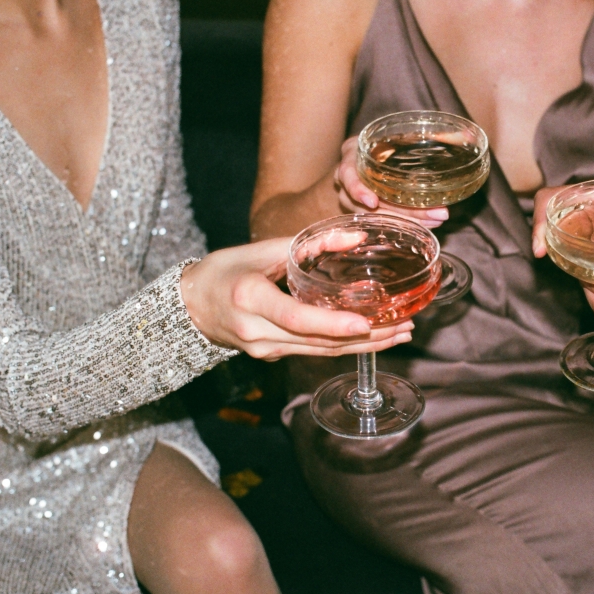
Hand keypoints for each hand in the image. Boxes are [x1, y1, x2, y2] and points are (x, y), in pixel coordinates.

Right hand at [180, 238, 412, 360]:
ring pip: (320, 352)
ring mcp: (264, 349)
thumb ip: (309, 244)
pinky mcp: (271, 356)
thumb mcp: (261, 249)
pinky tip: (372, 338)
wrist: (190, 306)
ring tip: (399, 334)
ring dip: (363, 347)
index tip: (364, 324)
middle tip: (404, 327)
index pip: (295, 318)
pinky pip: (313, 352)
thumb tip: (357, 237)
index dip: (331, 324)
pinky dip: (344, 346)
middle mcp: (257, 331)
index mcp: (249, 298)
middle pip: (317, 342)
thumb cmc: (224, 270)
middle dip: (366, 338)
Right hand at [334, 136, 448, 227]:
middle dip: (402, 211)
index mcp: (352, 155)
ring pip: (376, 217)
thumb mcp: (400, 134)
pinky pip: (383, 222)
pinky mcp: (366, 211)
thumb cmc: (386, 142)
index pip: (346, 174)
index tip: (373, 202)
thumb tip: (469, 133)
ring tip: (436, 220)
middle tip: (435, 214)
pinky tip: (426, 225)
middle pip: (367, 203)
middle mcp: (349, 179)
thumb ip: (431, 136)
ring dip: (407, 220)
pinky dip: (405, 223)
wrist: (373, 154)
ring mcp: (354, 199)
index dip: (357, 190)